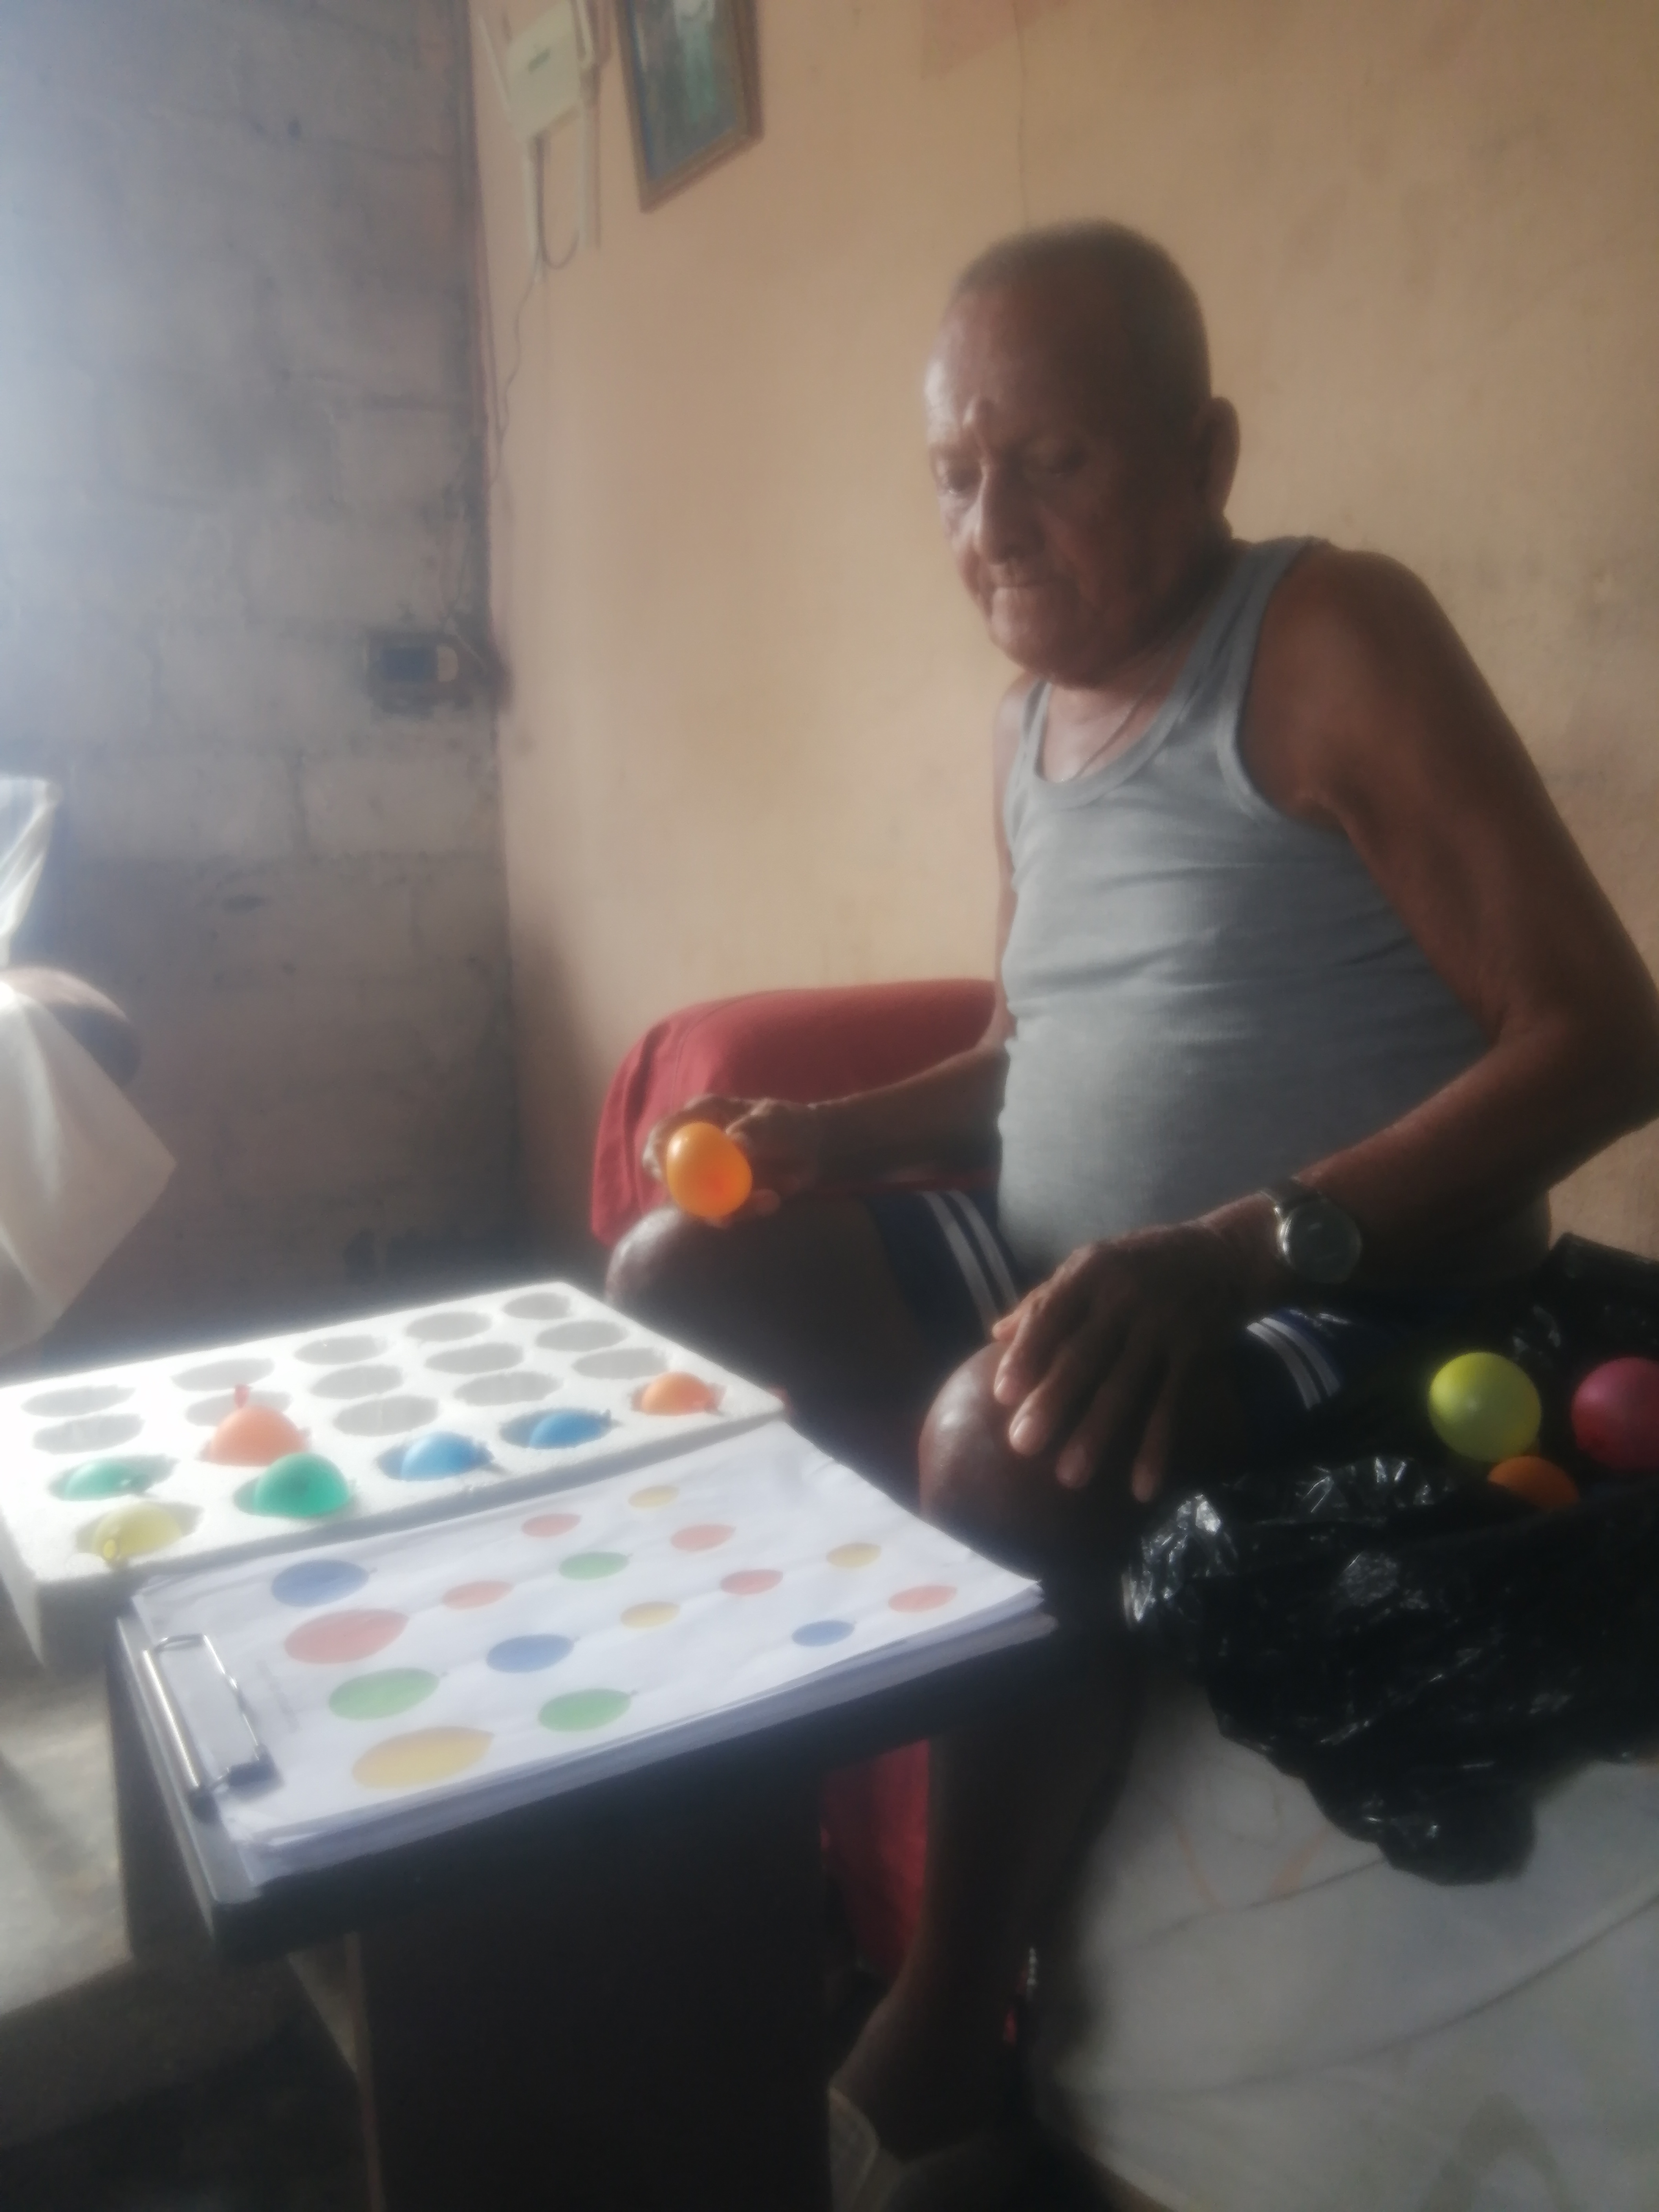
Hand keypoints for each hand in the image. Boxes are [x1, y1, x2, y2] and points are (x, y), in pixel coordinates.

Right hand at [642, 1094, 825, 1219]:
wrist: (813, 1149)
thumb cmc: (791, 1124)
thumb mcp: (778, 1120)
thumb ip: (757, 1128)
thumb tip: (734, 1141)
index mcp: (699, 1118)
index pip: (662, 1137)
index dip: (656, 1157)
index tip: (669, 1177)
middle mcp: (696, 1148)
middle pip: (673, 1179)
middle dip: (692, 1203)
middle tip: (723, 1218)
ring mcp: (708, 1175)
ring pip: (700, 1202)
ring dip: (735, 1208)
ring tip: (772, 1199)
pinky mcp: (724, 1197)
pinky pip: (726, 1212)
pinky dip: (749, 1210)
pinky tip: (775, 1200)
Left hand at [989, 1221, 1263, 1503]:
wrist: (1223, 1255)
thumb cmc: (1141, 1263)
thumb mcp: (1093, 1263)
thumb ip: (1046, 1299)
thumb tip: (996, 1333)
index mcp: (1091, 1271)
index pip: (1051, 1312)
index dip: (1027, 1353)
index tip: (1001, 1394)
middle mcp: (1125, 1297)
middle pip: (1085, 1355)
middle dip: (1054, 1401)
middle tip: (1022, 1445)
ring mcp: (1163, 1327)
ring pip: (1126, 1387)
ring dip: (1098, 1433)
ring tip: (1070, 1477)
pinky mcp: (1193, 1354)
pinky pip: (1170, 1406)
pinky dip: (1156, 1448)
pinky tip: (1140, 1488)